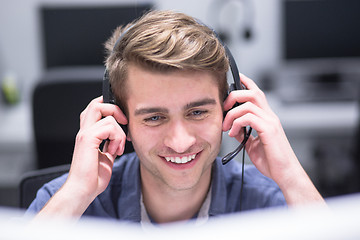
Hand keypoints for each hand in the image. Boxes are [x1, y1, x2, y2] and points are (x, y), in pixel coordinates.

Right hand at [36, 96, 127, 218]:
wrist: (82, 191)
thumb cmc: (92, 178)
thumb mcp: (105, 157)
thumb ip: (110, 145)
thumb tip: (119, 139)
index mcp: (88, 134)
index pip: (95, 109)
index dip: (110, 108)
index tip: (123, 122)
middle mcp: (84, 131)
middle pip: (97, 104)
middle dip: (116, 110)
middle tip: (124, 124)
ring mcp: (84, 134)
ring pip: (106, 114)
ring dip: (119, 132)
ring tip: (117, 148)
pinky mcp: (87, 139)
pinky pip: (109, 126)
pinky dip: (117, 138)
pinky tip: (114, 152)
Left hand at [222, 74, 323, 204]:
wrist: (285, 174)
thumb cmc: (272, 161)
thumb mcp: (252, 145)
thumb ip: (243, 133)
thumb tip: (233, 127)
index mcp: (267, 118)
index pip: (257, 93)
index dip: (246, 82)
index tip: (234, 78)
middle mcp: (270, 116)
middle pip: (252, 92)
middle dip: (234, 95)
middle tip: (224, 108)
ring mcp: (271, 122)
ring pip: (248, 103)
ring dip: (232, 113)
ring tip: (226, 127)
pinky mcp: (269, 130)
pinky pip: (249, 117)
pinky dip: (237, 123)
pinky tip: (233, 133)